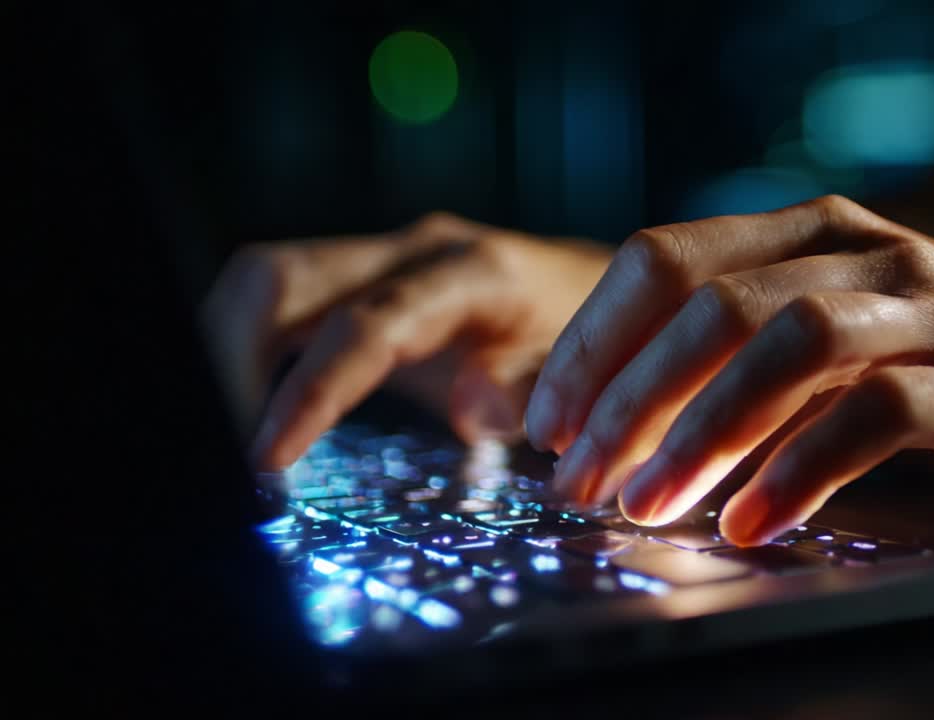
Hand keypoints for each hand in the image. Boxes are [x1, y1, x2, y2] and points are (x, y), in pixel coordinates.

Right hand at [202, 212, 610, 468]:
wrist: (612, 295)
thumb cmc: (601, 341)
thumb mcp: (588, 371)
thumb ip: (536, 387)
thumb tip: (479, 412)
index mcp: (471, 274)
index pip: (367, 327)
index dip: (311, 392)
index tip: (264, 460)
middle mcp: (413, 254)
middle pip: (280, 278)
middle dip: (227, 358)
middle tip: (217, 450)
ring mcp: (381, 262)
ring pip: (265, 284)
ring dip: (225, 354)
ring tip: (220, 436)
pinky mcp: (363, 284)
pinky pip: (282, 306)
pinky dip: (247, 355)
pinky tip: (244, 414)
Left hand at [526, 195, 933, 545]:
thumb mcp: (851, 326)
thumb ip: (756, 349)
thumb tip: (628, 417)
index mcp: (812, 231)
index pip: (664, 259)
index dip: (593, 339)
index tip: (549, 420)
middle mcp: (864, 253)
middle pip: (707, 304)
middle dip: (623, 395)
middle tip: (579, 475)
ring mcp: (931, 312)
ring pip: (784, 344)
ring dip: (697, 428)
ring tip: (645, 501)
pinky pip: (874, 413)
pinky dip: (798, 467)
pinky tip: (750, 519)